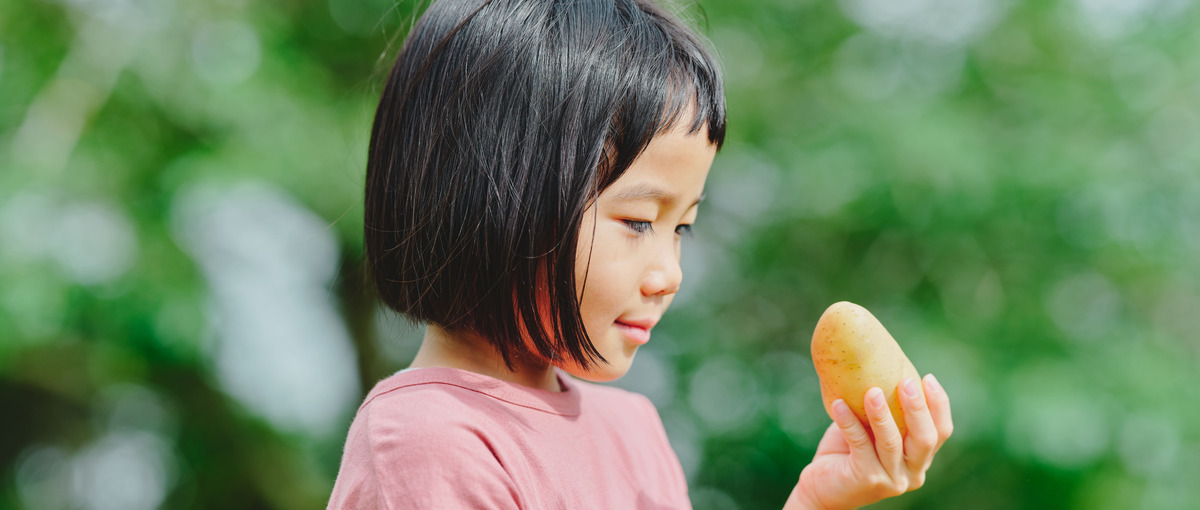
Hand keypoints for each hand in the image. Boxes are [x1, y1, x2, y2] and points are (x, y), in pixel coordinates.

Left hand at [784, 374, 953, 509]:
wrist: (820, 486)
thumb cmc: (847, 450)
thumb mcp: (871, 429)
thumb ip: (884, 409)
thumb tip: (883, 361)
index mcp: (920, 459)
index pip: (942, 432)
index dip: (939, 405)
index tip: (927, 377)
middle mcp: (913, 473)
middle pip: (926, 439)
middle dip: (918, 408)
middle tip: (905, 381)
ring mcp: (891, 480)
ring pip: (892, 442)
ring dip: (881, 414)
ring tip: (872, 390)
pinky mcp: (867, 480)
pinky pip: (859, 445)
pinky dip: (848, 422)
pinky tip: (837, 404)